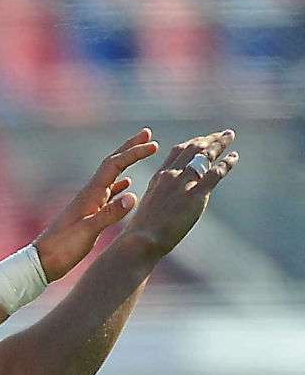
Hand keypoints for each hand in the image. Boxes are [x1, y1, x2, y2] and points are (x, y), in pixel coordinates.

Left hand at [30, 128, 156, 279]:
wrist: (42, 262)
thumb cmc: (62, 248)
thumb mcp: (88, 232)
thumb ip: (109, 214)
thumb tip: (134, 196)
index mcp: (90, 195)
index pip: (114, 165)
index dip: (133, 152)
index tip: (153, 144)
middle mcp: (89, 195)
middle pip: (111, 164)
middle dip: (129, 148)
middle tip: (146, 133)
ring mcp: (88, 204)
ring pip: (111, 177)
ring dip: (127, 164)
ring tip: (139, 153)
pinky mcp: (87, 215)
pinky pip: (107, 194)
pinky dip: (119, 186)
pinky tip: (126, 188)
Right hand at [115, 129, 238, 258]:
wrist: (141, 240)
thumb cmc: (141, 232)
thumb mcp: (149, 207)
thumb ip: (161, 198)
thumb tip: (170, 203)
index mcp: (158, 178)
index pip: (177, 152)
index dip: (193, 143)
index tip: (203, 140)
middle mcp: (171, 176)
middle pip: (192, 148)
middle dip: (209, 139)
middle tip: (222, 134)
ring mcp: (183, 184)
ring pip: (204, 155)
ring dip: (219, 143)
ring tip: (229, 136)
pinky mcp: (196, 195)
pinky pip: (215, 172)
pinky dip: (227, 162)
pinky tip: (234, 157)